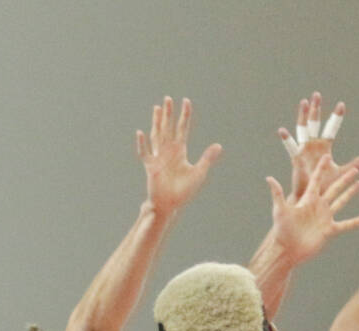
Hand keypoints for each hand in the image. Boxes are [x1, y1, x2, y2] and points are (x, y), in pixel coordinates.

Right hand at [139, 97, 222, 215]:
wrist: (170, 205)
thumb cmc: (183, 191)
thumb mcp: (198, 173)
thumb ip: (207, 159)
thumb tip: (218, 146)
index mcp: (180, 151)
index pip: (182, 128)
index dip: (185, 115)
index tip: (186, 101)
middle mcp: (168, 151)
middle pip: (168, 128)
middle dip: (168, 114)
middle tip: (168, 98)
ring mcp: (158, 157)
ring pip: (157, 135)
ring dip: (156, 122)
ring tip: (156, 108)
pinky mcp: (150, 167)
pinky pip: (145, 153)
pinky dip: (142, 144)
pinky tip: (140, 133)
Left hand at [267, 153, 358, 265]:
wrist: (287, 250)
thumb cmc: (282, 231)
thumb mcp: (280, 210)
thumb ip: (277, 194)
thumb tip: (269, 178)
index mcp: (308, 199)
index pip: (316, 180)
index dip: (321, 168)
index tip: (327, 156)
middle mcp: (318, 206)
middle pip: (334, 188)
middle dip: (344, 178)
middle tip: (354, 169)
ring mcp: (324, 218)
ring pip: (341, 202)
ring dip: (350, 194)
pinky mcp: (328, 230)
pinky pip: (345, 225)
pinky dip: (355, 222)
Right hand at [279, 91, 358, 199]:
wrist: (313, 200)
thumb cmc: (325, 187)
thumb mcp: (342, 173)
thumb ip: (354, 164)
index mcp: (324, 148)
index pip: (331, 129)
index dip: (336, 118)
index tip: (341, 105)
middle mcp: (313, 147)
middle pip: (315, 124)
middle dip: (316, 110)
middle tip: (316, 95)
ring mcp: (304, 152)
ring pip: (303, 130)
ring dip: (303, 116)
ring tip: (303, 102)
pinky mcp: (297, 160)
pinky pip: (291, 148)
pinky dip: (286, 140)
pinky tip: (282, 131)